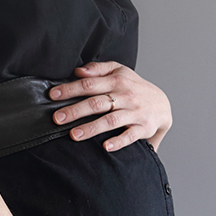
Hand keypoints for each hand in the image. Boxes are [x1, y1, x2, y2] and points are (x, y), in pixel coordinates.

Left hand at [49, 61, 172, 151]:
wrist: (163, 104)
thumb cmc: (134, 87)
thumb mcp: (120, 71)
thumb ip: (98, 69)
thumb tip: (78, 70)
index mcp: (117, 81)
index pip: (90, 84)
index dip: (70, 89)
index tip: (53, 96)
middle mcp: (125, 96)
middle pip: (97, 103)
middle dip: (75, 110)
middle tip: (57, 118)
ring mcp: (134, 113)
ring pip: (111, 120)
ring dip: (91, 128)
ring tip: (73, 135)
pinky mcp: (143, 128)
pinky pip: (130, 136)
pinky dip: (118, 141)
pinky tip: (105, 146)